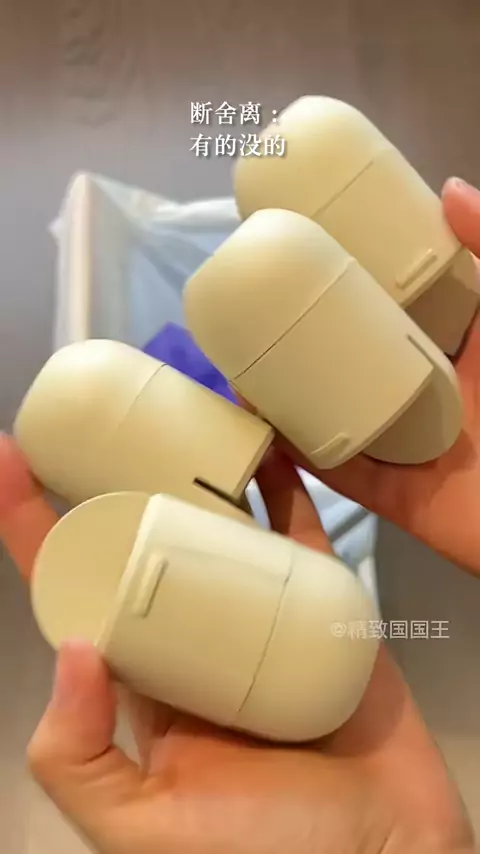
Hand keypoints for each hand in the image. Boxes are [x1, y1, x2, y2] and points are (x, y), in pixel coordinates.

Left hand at [0, 439, 473, 853]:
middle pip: (140, 541)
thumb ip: (83, 755)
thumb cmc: (267, 850)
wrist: (391, 851)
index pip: (71, 590)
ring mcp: (253, 611)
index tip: (11, 459)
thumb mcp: (144, 827)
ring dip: (192, 470)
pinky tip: (262, 443)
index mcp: (139, 679)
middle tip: (97, 419)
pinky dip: (280, 485)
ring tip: (172, 412)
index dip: (32, 527)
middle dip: (112, 482)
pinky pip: (296, 527)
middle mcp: (188, 635)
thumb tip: (73, 647)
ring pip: (213, 525)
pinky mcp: (316, 598)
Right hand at [280, 178, 479, 576]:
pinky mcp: (394, 495)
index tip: (312, 248)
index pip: (401, 309)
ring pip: (338, 415)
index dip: (360, 279)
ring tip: (245, 359)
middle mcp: (426, 396)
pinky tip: (262, 423)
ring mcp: (408, 449)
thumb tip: (447, 188)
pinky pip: (338, 471)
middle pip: (359, 362)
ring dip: (294, 394)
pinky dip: (299, 452)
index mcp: (459, 352)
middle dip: (313, 337)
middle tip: (262, 305)